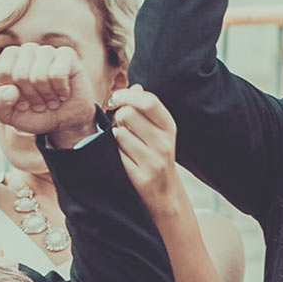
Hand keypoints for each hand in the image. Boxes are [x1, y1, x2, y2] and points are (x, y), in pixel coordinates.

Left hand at [0, 43, 98, 141]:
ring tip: (51, 100)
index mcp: (7, 61)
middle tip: (39, 104)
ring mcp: (46, 50)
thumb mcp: (8, 115)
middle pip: (20, 74)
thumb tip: (10, 90)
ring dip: (46, 96)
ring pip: (39, 75)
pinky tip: (63, 94)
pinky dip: (60, 90)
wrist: (64, 121)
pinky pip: (58, 73)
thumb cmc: (34, 114)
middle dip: (30, 97)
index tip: (20, 102)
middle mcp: (25, 51)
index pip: (1, 73)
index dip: (11, 95)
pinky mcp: (66, 54)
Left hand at [108, 85, 181, 204]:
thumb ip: (145, 108)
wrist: (164, 193)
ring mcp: (153, 161)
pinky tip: (121, 158)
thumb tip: (135, 87)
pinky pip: (116, 155)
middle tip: (121, 127)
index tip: (116, 99)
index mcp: (169, 127)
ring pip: (119, 134)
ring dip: (115, 138)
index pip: (148, 101)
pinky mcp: (140, 177)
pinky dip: (113, 153)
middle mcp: (164, 143)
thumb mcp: (158, 131)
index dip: (127, 96)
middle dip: (118, 118)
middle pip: (128, 115)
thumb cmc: (156, 155)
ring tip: (123, 145)